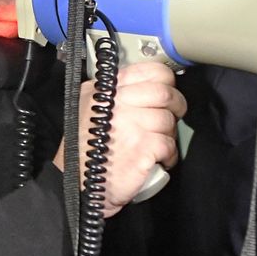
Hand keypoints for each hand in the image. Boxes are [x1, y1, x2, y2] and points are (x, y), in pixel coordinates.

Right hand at [53, 62, 185, 217]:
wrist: (80, 184)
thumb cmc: (86, 149)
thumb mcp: (91, 107)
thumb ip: (115, 93)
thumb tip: (148, 85)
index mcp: (108, 89)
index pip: (151, 71)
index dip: (167, 82)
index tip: (167, 93)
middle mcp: (118, 102)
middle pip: (165, 93)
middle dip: (177, 106)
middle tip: (173, 118)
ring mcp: (130, 124)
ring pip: (168, 120)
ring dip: (168, 135)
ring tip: (157, 145)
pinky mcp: (141, 147)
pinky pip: (168, 144)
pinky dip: (168, 155)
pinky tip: (159, 160)